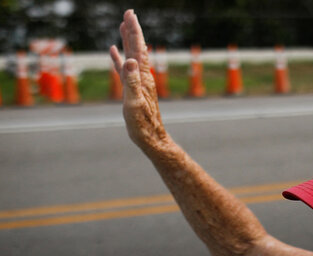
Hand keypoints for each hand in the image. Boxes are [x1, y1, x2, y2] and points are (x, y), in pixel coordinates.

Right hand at [109, 9, 169, 153]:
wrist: (151, 138)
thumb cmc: (143, 124)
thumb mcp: (134, 103)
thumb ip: (132, 81)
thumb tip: (130, 60)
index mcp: (142, 76)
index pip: (137, 48)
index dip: (134, 30)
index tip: (130, 14)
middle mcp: (141, 75)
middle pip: (136, 47)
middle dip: (132, 30)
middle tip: (128, 13)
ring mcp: (137, 81)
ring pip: (130, 55)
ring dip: (127, 40)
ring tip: (122, 26)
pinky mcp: (133, 88)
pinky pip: (123, 69)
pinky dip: (118, 58)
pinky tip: (114, 52)